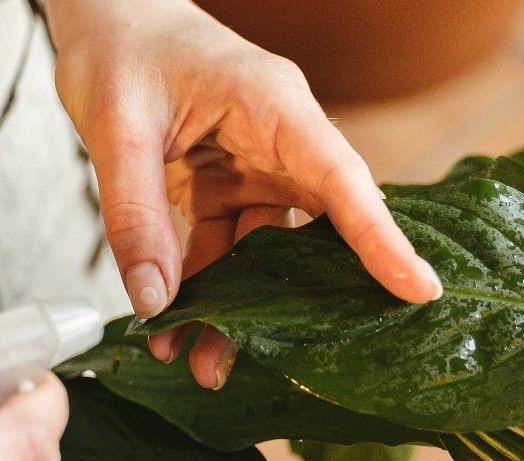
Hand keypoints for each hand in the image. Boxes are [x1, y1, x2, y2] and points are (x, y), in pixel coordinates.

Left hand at [46, 0, 443, 388]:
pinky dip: (198, 285)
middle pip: (310, 233)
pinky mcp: (222, 184)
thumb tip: (155, 301)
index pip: (341, 180)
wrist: (104, 19)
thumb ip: (135, 214)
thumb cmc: (120, 47)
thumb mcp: (116, 128)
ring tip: (192, 361)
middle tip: (267, 363)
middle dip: (294, 305)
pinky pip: (222, 246)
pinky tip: (171, 322)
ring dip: (231, 309)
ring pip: (260, 254)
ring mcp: (251, 165)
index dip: (380, 239)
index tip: (419, 291)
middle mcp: (276, 141)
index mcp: (274, 106)